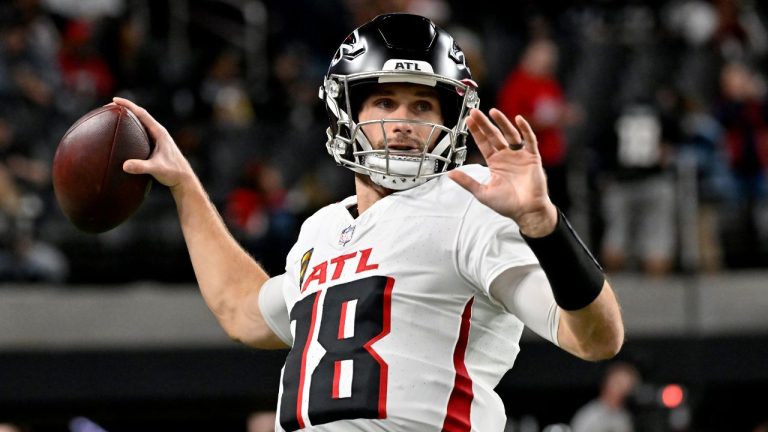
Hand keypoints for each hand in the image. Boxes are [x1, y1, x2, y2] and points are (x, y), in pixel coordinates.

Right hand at [113, 97, 195, 193]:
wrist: (184, 179)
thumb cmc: (173, 172)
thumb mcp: (156, 169)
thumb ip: (141, 167)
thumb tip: (124, 166)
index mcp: (159, 132)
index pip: (142, 114)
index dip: (128, 105)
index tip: (114, 100)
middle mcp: (158, 132)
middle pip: (140, 115)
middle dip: (124, 109)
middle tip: (109, 107)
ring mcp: (157, 139)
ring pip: (140, 124)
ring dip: (127, 119)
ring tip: (112, 117)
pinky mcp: (156, 145)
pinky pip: (141, 133)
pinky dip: (130, 130)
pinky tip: (121, 135)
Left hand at [448, 108, 557, 236]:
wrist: (526, 211)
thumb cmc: (507, 204)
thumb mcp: (482, 192)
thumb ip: (467, 182)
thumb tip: (449, 174)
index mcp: (495, 163)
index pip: (483, 143)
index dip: (476, 131)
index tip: (468, 120)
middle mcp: (506, 156)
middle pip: (494, 135)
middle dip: (484, 123)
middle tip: (475, 111)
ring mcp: (519, 155)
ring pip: (510, 134)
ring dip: (502, 122)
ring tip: (493, 112)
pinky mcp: (532, 157)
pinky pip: (529, 140)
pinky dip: (525, 129)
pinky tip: (518, 120)